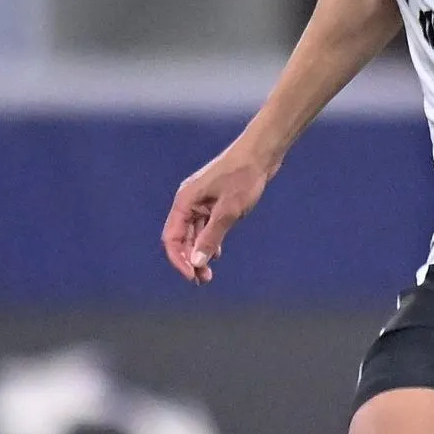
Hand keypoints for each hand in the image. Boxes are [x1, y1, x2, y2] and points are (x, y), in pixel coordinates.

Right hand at [161, 144, 276, 283]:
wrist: (261, 153)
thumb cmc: (243, 177)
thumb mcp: (228, 211)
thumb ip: (211, 237)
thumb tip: (196, 262)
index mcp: (185, 201)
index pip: (172, 237)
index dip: (178, 259)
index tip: (192, 276)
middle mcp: (189, 201)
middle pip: (181, 237)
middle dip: (189, 260)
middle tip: (203, 280)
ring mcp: (201, 201)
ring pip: (194, 234)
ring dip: (199, 253)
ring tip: (208, 273)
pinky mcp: (214, 202)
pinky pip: (205, 226)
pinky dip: (209, 241)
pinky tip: (217, 254)